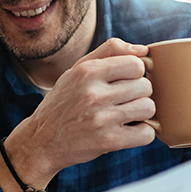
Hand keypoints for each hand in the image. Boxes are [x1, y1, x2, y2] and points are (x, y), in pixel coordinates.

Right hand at [11, 38, 154, 181]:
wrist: (42, 141)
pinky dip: (142, 134)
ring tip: (126, 116)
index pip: (136, 64)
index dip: (135, 73)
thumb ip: (109, 52)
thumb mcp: (77, 70)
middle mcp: (93, 93)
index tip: (126, 82)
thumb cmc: (63, 102)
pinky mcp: (107, 141)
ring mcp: (101, 118)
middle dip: (139, 94)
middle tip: (124, 101)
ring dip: (142, 114)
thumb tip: (144, 50)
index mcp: (87, 71)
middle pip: (145, 86)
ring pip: (148, 108)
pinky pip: (146, 133)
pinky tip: (128, 131)